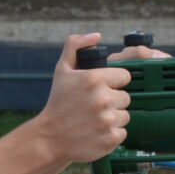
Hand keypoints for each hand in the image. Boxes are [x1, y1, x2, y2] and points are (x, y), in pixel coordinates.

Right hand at [34, 32, 132, 164]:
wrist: (49, 138)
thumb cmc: (57, 103)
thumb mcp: (62, 70)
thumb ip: (75, 46)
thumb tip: (97, 36)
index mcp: (94, 79)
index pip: (124, 76)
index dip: (113, 82)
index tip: (101, 89)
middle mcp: (103, 98)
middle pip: (125, 97)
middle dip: (112, 101)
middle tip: (94, 107)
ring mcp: (107, 120)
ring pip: (125, 115)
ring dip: (112, 118)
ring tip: (94, 120)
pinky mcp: (110, 138)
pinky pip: (122, 132)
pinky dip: (111, 134)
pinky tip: (96, 132)